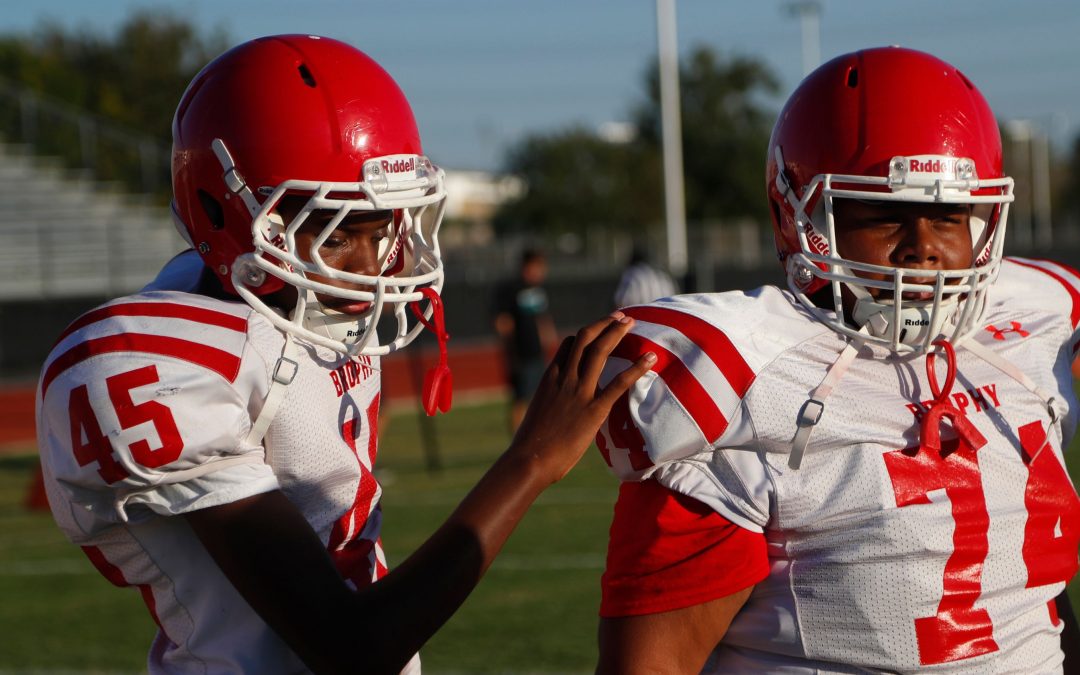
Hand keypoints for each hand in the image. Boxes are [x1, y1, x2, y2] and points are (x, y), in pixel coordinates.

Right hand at [509, 311, 655, 482]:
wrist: (530, 458)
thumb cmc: (530, 445)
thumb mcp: (538, 414)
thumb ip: (551, 403)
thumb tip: (557, 409)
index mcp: (550, 378)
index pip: (568, 344)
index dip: (586, 333)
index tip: (600, 329)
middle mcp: (564, 378)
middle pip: (585, 338)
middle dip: (604, 323)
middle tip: (620, 316)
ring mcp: (579, 391)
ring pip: (599, 350)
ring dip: (617, 332)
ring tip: (632, 321)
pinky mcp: (594, 409)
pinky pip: (618, 383)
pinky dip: (636, 368)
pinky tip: (650, 358)